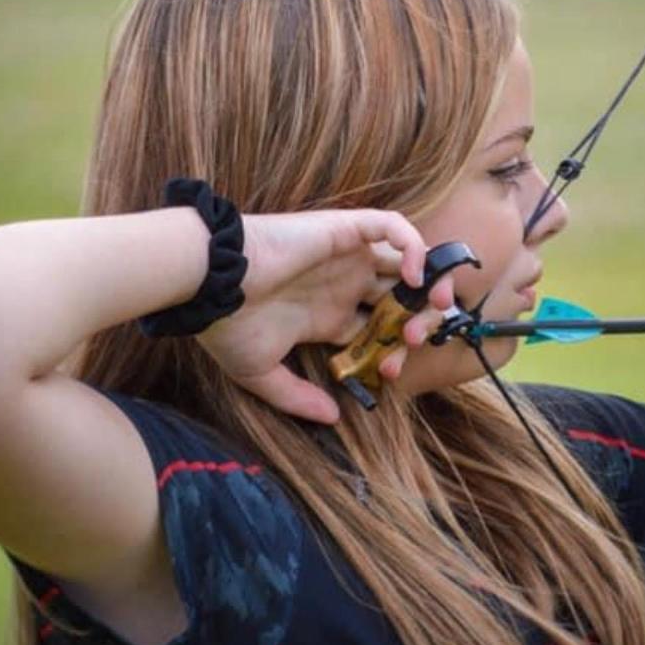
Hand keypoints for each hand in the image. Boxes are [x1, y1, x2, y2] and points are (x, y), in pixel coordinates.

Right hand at [195, 209, 453, 422]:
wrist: (209, 283)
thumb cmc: (227, 326)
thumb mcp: (260, 375)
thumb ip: (297, 397)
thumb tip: (334, 418)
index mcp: (326, 317)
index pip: (377, 332)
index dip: (391, 351)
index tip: (388, 371)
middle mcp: (341, 286)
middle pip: (399, 299)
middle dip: (419, 318)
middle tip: (419, 338)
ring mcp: (345, 258)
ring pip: (406, 262)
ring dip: (428, 280)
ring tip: (435, 304)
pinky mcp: (343, 230)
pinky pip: (391, 226)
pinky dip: (412, 245)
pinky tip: (410, 275)